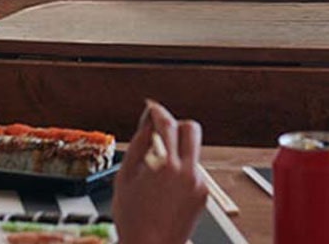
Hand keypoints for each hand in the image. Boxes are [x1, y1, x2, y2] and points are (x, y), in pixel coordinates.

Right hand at [112, 100, 208, 243]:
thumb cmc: (133, 218)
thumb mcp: (125, 177)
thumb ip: (138, 144)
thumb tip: (147, 122)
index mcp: (164, 164)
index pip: (166, 124)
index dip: (157, 112)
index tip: (152, 110)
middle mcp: (186, 170)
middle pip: (191, 129)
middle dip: (177, 126)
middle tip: (163, 134)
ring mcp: (198, 182)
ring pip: (192, 152)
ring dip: (178, 153)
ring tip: (158, 175)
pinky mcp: (203, 193)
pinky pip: (194, 171)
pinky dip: (182, 173)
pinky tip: (167, 190)